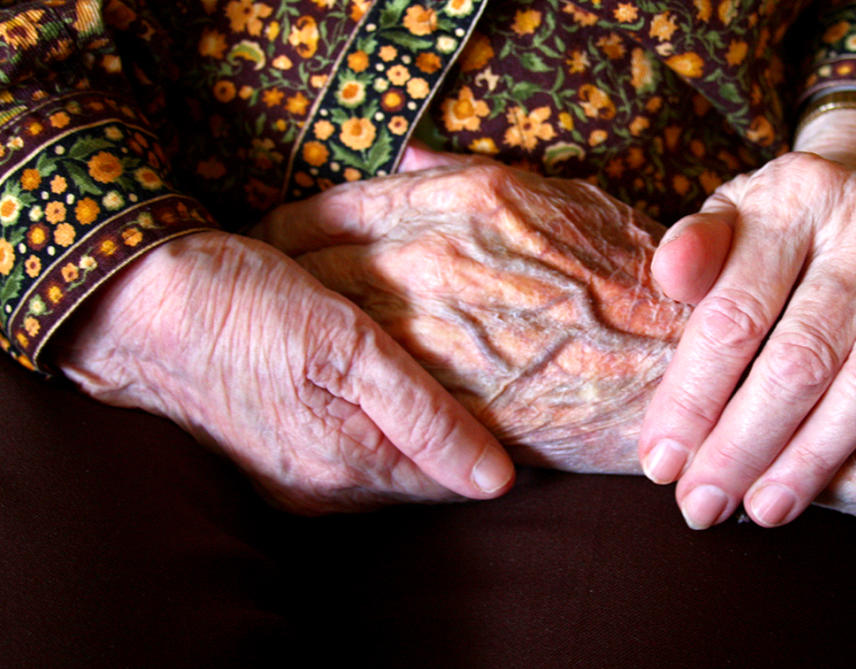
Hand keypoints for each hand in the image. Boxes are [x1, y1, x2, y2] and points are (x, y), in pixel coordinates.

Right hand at [54, 230, 513, 512]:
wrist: (138, 303)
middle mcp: (322, 489)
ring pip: (388, 465)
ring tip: (462, 385)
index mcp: (349, 466)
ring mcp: (292, 478)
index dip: (502, 447)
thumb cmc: (247, 306)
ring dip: (424, 433)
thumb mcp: (347, 347)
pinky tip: (393, 388)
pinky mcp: (271, 456)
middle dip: (464, 440)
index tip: (535, 404)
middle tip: (509, 387)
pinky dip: (381, 426)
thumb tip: (497, 482)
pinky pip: (351, 453)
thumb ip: (424, 417)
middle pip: (423, 478)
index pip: (455, 480)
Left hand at [250, 148, 688, 473]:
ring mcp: (435, 330)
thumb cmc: (631, 281)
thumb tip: (410, 156)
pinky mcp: (444, 396)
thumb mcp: (562, 201)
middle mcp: (435, 257)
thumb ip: (474, 178)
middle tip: (272, 303)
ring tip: (289, 347)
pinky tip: (334, 389)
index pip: (332, 207)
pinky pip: (360, 385)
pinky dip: (337, 384)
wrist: (678, 366)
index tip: (280, 249)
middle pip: (312, 266)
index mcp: (463, 198)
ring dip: (300, 335)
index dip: (293, 231)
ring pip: (326, 326)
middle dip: (283, 284)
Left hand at [640, 126, 855, 528]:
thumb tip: (669, 274)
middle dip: (745, 444)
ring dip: (818, 452)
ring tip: (769, 505)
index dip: (693, 397)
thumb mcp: (731, 218)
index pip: (734, 315)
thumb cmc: (785, 228)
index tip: (663, 463)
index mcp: (793, 198)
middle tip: (707, 505)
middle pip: (801, 356)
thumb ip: (695, 250)